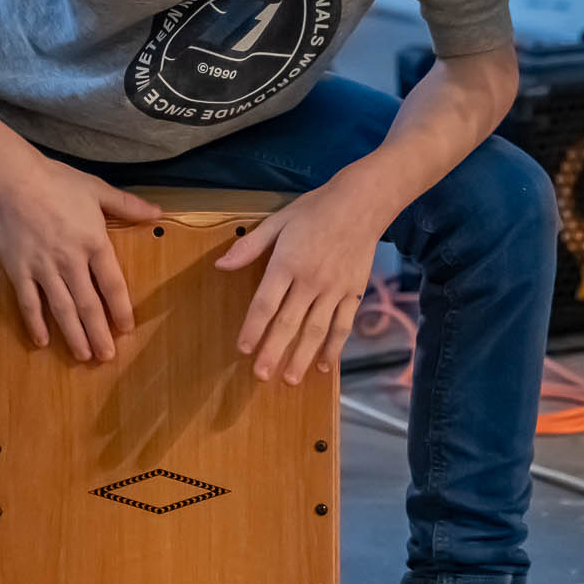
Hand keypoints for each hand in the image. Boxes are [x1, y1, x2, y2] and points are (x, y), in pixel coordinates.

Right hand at [0, 159, 159, 362]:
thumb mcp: (97, 189)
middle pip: (89, 305)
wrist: (13, 179)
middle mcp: (71, 262)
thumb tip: (158, 213)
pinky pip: (29, 303)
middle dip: (99, 333)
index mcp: (94, 243)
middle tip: (106, 357)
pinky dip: (35, 323)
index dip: (121, 310)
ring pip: (62, 309)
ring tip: (84, 356)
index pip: (112, 285)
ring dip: (74, 335)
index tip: (126, 328)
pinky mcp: (19, 271)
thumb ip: (127, 205)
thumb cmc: (57, 181)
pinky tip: (42, 341)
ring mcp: (44, 269)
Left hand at [214, 183, 390, 383]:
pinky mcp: (353, 292)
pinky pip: (343, 325)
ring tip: (290, 380)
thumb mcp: (278, 220)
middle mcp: (311, 281)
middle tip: (261, 375)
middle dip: (274, 351)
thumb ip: (250, 245)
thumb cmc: (315, 209)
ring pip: (316, 330)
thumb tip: (221, 265)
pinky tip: (324, 365)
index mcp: (288, 262)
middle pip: (289, 323)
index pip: (266, 303)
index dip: (253, 328)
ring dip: (302, 357)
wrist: (361, 203)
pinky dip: (334, 347)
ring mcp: (335, 289)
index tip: (243, 349)